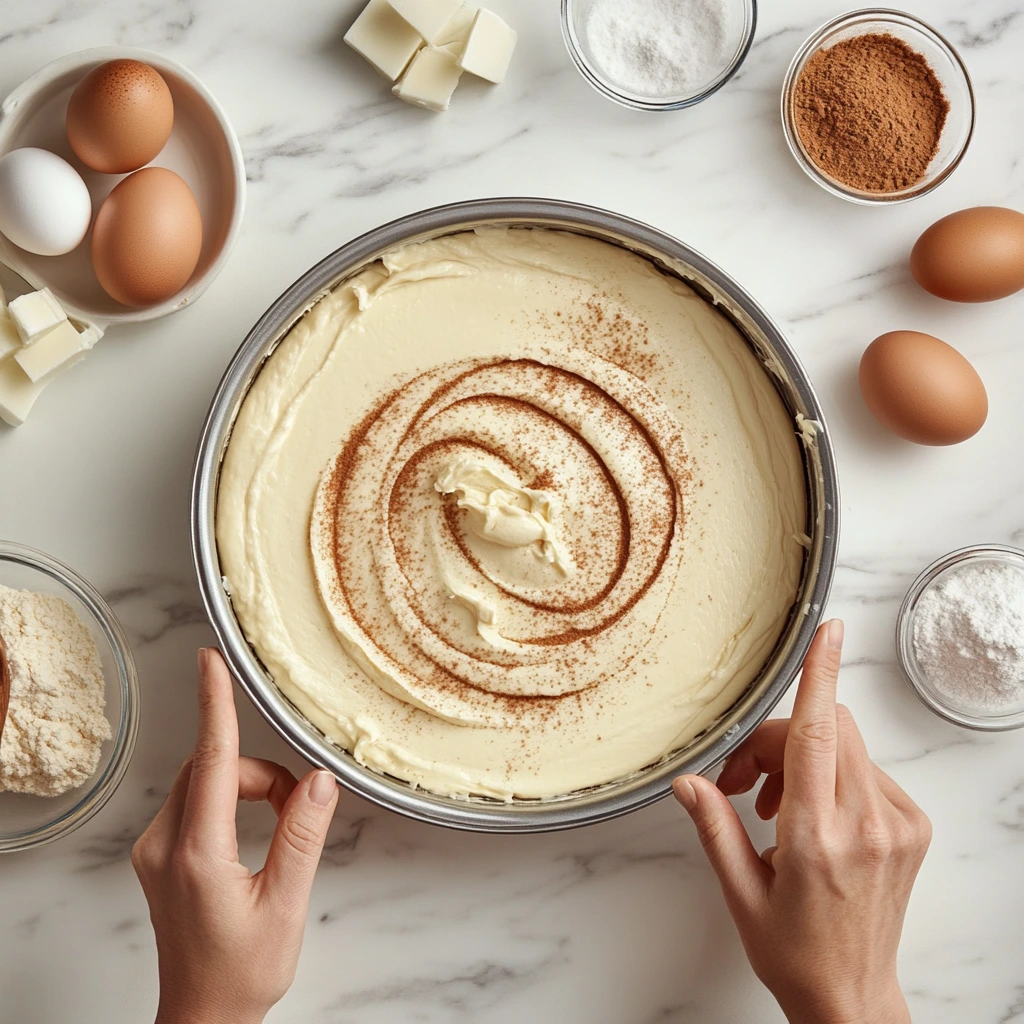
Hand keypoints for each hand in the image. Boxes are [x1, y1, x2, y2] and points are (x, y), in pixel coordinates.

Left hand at [132, 648, 339, 1023]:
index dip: (215, 704)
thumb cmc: (242, 972)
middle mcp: (165, 845)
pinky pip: (197, 801)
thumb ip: (303, 837)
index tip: (210, 661)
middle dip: (262, 776)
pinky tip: (251, 840)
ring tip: (280, 835)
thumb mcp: (286, 905)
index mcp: (198, 855)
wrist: (203, 1016)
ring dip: (249, 789)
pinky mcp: (158, 854)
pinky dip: (231, 803)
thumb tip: (320, 781)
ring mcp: (155, 849)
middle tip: (299, 811)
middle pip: (215, 768)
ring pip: (206, 781)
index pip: (212, 761)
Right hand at [673, 620, 930, 1023]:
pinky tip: (810, 815)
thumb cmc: (795, 952)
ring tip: (772, 808)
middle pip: (824, 729)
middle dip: (778, 737)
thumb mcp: (742, 893)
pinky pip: (864, 767)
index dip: (820, 675)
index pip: (817, 736)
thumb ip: (714, 827)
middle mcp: (866, 825)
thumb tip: (687, 782)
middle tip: (744, 781)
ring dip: (801, 757)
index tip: (829, 631)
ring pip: (844, 744)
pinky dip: (831, 774)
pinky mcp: (912, 825)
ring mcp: (896, 824)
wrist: (853, 997)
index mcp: (819, 839)